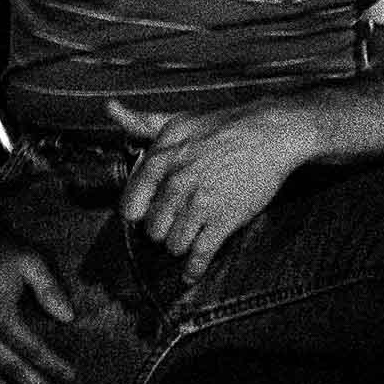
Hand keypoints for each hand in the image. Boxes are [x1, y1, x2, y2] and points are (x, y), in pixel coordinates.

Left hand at [111, 99, 316, 283]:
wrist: (273, 132)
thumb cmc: (226, 125)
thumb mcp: (179, 119)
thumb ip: (141, 122)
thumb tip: (110, 107)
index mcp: (162, 160)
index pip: (132, 205)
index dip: (141, 212)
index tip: (151, 211)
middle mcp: (177, 183)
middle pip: (152, 229)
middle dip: (163, 228)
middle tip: (178, 220)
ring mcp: (200, 203)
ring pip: (173, 244)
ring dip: (180, 243)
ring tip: (192, 233)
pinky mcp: (224, 220)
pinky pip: (200, 255)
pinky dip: (194, 270)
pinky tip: (190, 275)